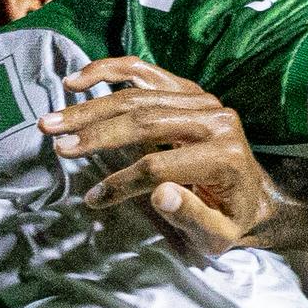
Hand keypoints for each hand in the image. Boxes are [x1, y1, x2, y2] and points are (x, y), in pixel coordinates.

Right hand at [39, 58, 290, 257]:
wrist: (255, 195)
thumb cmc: (232, 219)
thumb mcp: (218, 235)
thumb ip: (192, 217)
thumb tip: (159, 194)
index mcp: (224, 156)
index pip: (159, 165)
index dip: (122, 182)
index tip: (94, 199)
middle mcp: (216, 120)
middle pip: (143, 122)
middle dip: (94, 135)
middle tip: (55, 145)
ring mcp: (202, 99)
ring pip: (136, 97)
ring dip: (89, 108)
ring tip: (51, 123)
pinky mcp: (188, 89)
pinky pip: (143, 72)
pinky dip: (107, 71)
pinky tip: (76, 81)